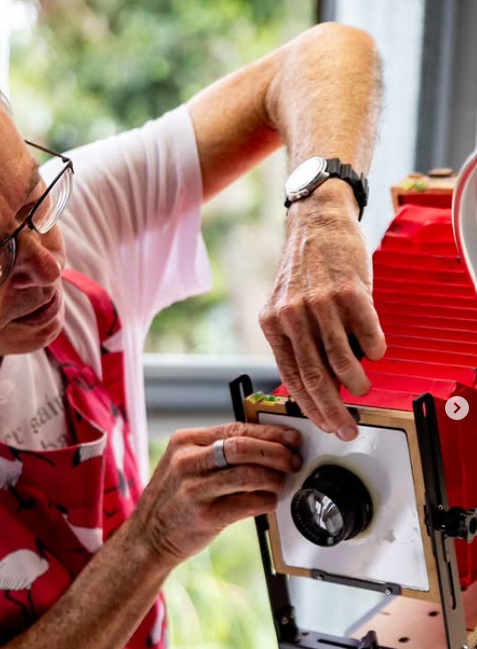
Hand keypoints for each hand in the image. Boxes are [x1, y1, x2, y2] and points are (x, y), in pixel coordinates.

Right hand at [128, 422, 301, 567]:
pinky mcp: (204, 516)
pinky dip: (266, 501)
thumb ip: (216, 452)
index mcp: (184, 441)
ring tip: (281, 483)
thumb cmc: (173, 500)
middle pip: (243, 447)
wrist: (148, 537)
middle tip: (292, 461)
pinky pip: (248, 503)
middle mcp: (186, 461)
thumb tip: (266, 446)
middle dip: (277, 453)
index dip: (269, 432)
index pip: (235, 429)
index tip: (291, 437)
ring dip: (274, 478)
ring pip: (249, 474)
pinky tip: (268, 501)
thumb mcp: (184, 464)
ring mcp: (194, 489)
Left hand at [259, 193, 385, 440]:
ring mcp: (320, 303)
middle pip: (315, 377)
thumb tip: (319, 384)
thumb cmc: (304, 270)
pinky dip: (374, 349)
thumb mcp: (285, 307)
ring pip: (340, 360)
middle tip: (347, 426)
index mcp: (272, 324)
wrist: (318, 222)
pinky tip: (375, 354)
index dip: (310, 407)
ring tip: (362, 390)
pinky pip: (366, 333)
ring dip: (355, 383)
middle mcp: (292, 316)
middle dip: (332, 409)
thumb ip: (296, 341)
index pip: (291, 378)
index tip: (325, 424)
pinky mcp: (348, 291)